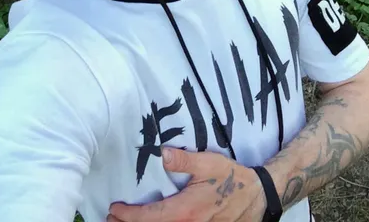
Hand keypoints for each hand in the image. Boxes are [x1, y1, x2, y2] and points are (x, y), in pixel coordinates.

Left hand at [109, 147, 266, 221]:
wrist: (257, 196)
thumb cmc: (232, 178)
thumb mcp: (209, 163)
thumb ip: (184, 160)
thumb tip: (161, 153)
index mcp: (187, 210)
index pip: (151, 217)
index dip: (129, 216)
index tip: (114, 209)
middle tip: (110, 219)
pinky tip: (152, 221)